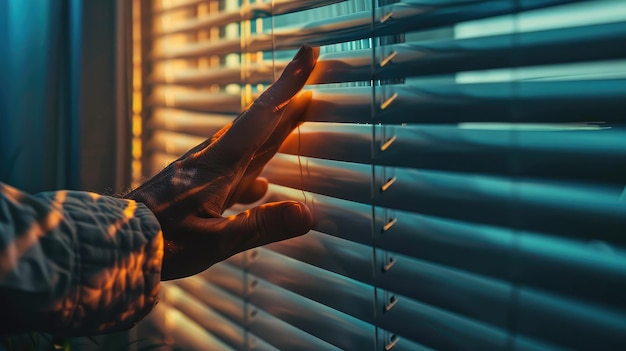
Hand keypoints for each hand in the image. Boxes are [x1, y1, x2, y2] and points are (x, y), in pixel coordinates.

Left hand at [126, 45, 318, 279]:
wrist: (116, 239)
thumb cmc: (161, 240)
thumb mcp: (216, 240)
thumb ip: (261, 225)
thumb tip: (307, 213)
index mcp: (221, 164)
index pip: (263, 116)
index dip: (288, 86)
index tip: (306, 56)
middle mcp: (214, 160)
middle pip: (258, 124)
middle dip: (285, 103)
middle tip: (309, 84)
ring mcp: (203, 172)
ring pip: (247, 145)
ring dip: (272, 131)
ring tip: (293, 122)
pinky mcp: (195, 186)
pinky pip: (233, 171)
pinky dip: (253, 170)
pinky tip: (261, 186)